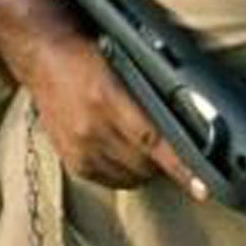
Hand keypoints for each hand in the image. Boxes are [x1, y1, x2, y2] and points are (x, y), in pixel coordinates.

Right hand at [26, 32, 205, 196]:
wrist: (44, 57)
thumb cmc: (87, 57)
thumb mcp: (123, 67)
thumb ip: (150, 97)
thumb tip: (187, 125)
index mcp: (108, 99)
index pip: (152, 140)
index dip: (180, 167)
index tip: (202, 188)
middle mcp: (93, 128)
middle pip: (145, 165)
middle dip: (163, 162)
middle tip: (168, 147)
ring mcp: (80, 148)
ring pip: (131, 178)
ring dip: (143, 167)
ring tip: (137, 144)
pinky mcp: (72, 161)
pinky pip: (110, 182)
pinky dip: (122, 172)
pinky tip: (120, 152)